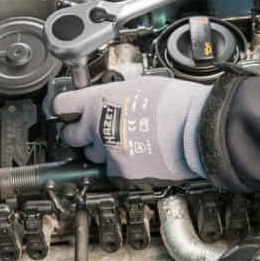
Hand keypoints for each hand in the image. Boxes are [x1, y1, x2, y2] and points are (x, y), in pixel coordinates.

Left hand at [53, 77, 210, 182]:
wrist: (196, 129)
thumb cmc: (177, 103)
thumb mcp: (139, 85)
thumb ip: (116, 95)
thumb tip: (111, 99)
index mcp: (100, 101)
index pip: (62, 104)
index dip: (65, 108)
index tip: (68, 112)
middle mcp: (97, 127)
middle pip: (70, 135)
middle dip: (80, 134)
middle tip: (96, 131)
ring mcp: (108, 153)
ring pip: (93, 156)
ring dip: (104, 151)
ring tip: (126, 143)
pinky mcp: (122, 174)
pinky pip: (114, 173)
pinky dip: (124, 167)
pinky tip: (139, 157)